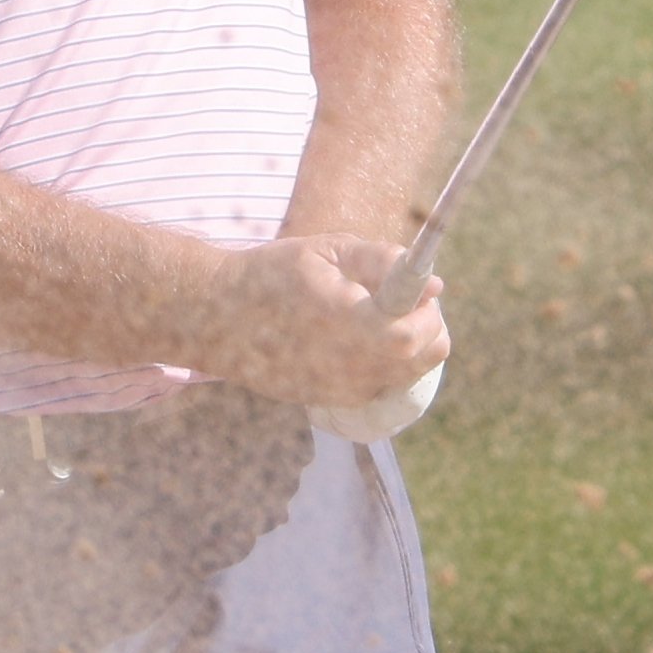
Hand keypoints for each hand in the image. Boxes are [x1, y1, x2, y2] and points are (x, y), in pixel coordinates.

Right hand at [183, 234, 449, 409]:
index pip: (423, 332)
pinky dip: (379, 359)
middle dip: (424, 323)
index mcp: (353, 326)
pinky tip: (346, 335)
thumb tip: (435, 284)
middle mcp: (352, 368)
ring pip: (408, 372)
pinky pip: (380, 382)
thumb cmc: (273, 274)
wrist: (216, 318)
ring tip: (367, 313)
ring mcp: (344, 391)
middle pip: (428, 356)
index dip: (428, 307)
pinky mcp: (334, 401)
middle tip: (394, 296)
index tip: (415, 287)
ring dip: (404, 342)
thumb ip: (384, 262)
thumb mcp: (328, 251)